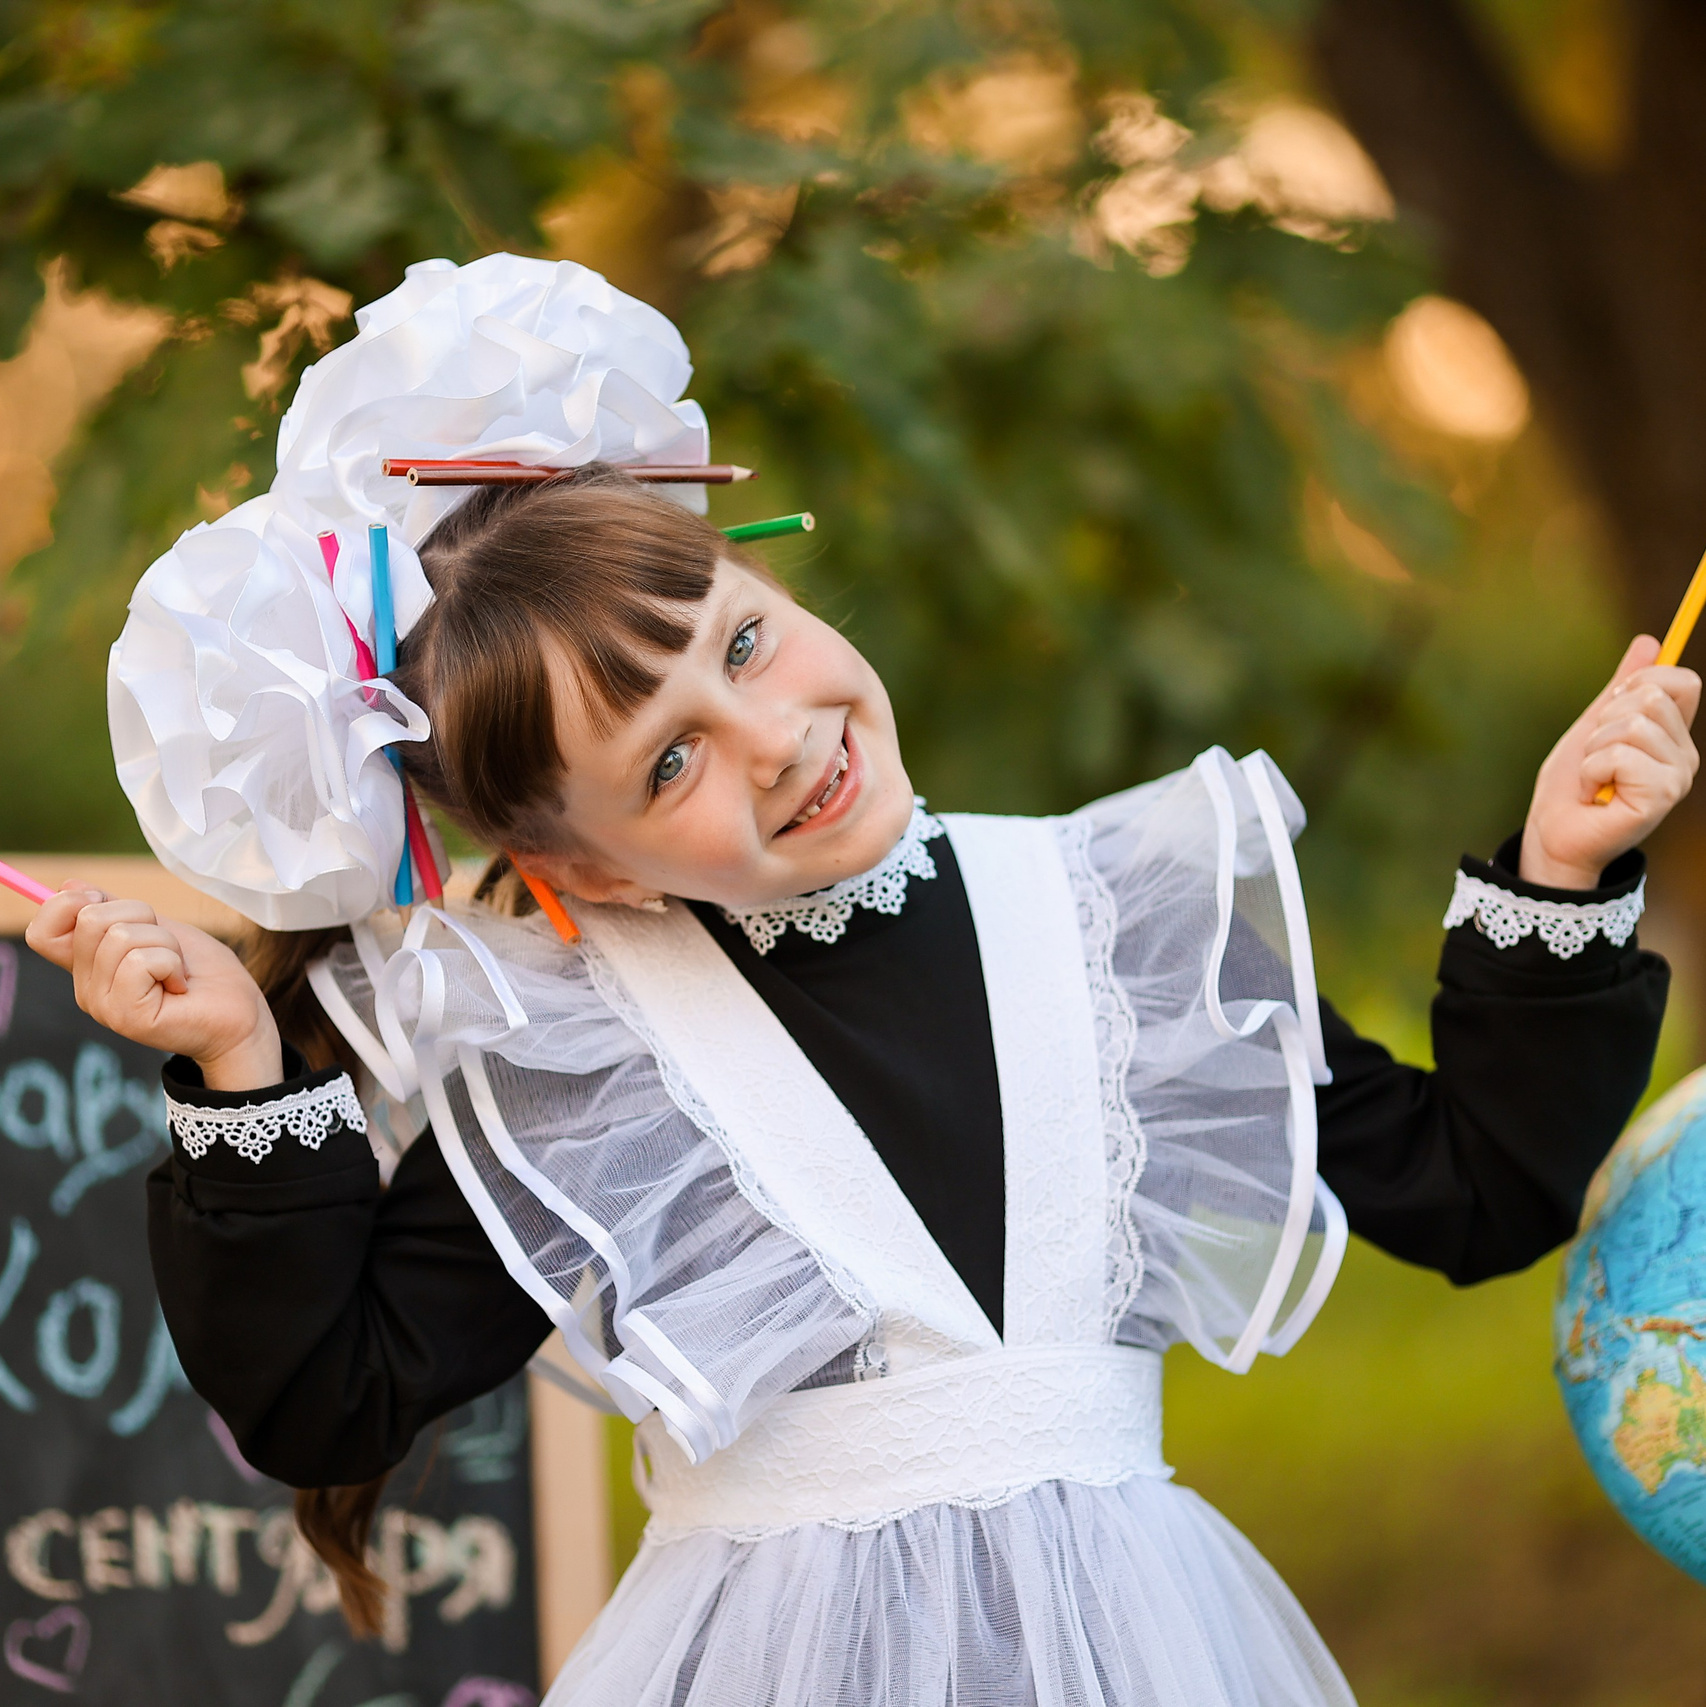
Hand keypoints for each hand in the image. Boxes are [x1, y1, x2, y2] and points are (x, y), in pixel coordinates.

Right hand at [25, 884, 282, 1089]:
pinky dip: (172, 962)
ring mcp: (103, 1005)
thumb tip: (70, 885)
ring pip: (120, 937)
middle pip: (90, 919)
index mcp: (88, 966)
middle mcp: (86, 988)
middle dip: (142, 916)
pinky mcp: (125, 1016)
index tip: (106, 902)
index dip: (68, 904)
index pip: (41, 932)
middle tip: (167, 947)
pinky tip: (180, 985)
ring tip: (177, 969)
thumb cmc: (205, 973)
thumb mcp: (158, 929)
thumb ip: (116, 912)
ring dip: (165, 943)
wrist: (241, 1015)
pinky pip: (141, 961)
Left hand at [1521, 635, 1700, 889]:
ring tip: (1594, 776)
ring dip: (1595, 747)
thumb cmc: (1572, 785)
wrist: (1553, 834)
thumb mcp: (1594, 725)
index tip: (1611, 709)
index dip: (1641, 681)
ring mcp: (1677, 777)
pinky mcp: (1661, 796)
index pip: (1682, 681)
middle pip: (1652, 696)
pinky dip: (1593, 769)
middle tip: (1596, 755)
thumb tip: (1650, 641)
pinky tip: (1596, 792)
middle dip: (1606, 720)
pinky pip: (1620, 754)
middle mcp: (1684, 755)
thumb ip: (1621, 687)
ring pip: (1633, 724)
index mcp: (1672, 735)